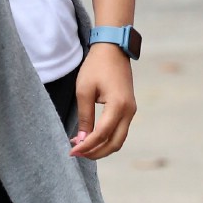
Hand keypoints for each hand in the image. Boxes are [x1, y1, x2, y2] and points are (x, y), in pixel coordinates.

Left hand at [70, 45, 136, 160]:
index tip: (72, 151)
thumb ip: (85, 117)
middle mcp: (129, 111)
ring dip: (101, 147)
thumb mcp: (84, 90)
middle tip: (77, 153)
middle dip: (96, 152)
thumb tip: (82, 140)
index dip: (87, 146)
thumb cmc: (96, 66)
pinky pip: (119, 130)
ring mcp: (131, 111)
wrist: (113, 49)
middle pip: (114, 143)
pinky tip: (91, 137)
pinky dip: (106, 138)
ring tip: (82, 147)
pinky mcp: (129, 109)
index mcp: (118, 105)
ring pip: (118, 139)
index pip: (102, 134)